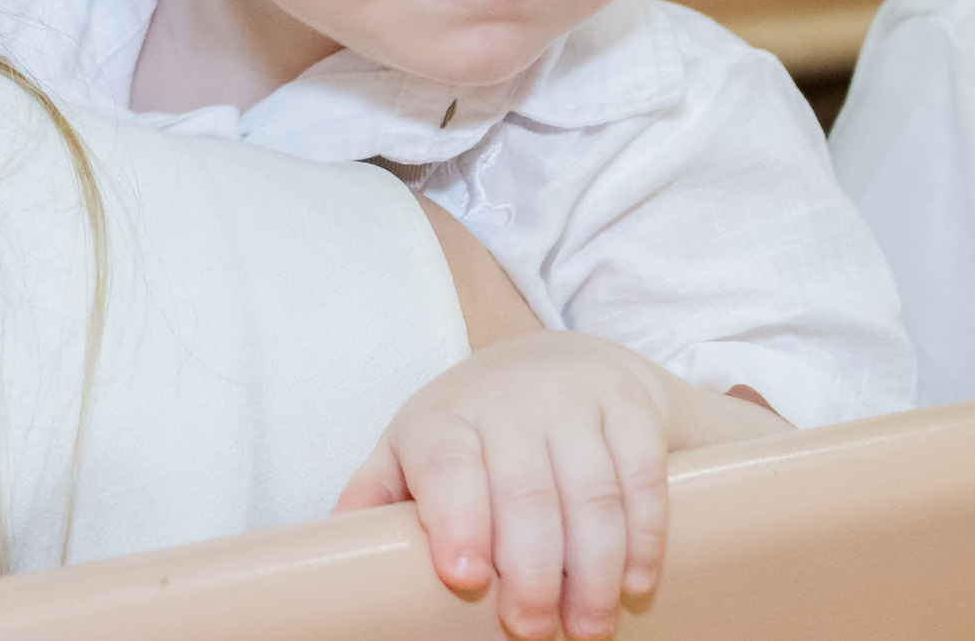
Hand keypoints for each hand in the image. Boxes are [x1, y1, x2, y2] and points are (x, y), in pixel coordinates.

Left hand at [335, 332, 786, 640]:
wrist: (562, 361)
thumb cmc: (474, 430)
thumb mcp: (415, 449)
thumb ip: (379, 493)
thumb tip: (330, 543)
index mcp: (445, 418)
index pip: (449, 464)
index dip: (458, 518)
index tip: (466, 574)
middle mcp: (512, 400)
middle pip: (527, 491)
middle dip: (534, 569)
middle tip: (534, 629)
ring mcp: (576, 401)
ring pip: (592, 492)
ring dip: (595, 568)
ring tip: (589, 624)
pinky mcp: (631, 409)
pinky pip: (643, 477)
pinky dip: (645, 536)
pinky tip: (636, 581)